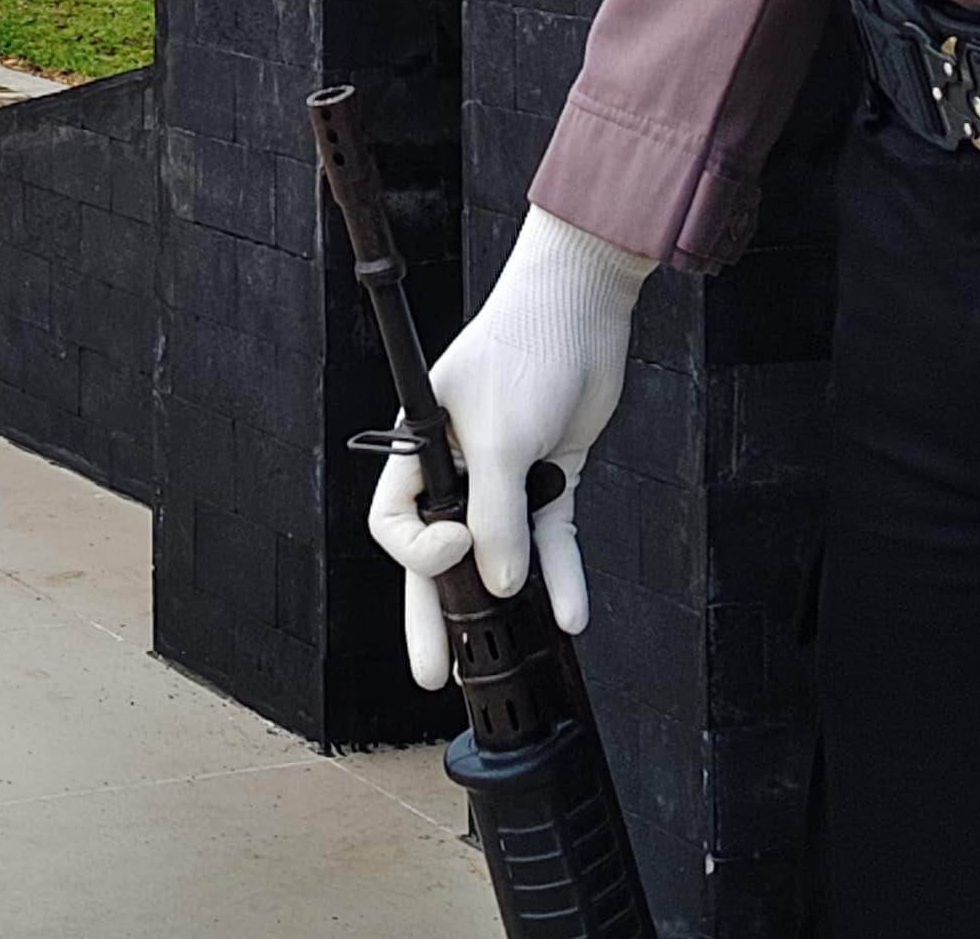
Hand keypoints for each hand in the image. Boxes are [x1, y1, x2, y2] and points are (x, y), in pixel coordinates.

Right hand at [364, 210, 652, 691]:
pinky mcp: (549, 474)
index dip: (421, 555)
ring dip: (507, 603)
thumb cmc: (523, 347)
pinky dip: (561, 574)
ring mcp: (504, 473)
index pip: (397, 523)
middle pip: (440, 555)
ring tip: (505, 659)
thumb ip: (497, 515)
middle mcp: (456, 465)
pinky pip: (550, 538)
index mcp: (419, 447)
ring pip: (497, 554)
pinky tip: (572, 613)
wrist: (583, 305)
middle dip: (437, 615)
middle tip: (435, 673)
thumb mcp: (500, 437)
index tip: (459, 556)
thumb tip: (501, 586)